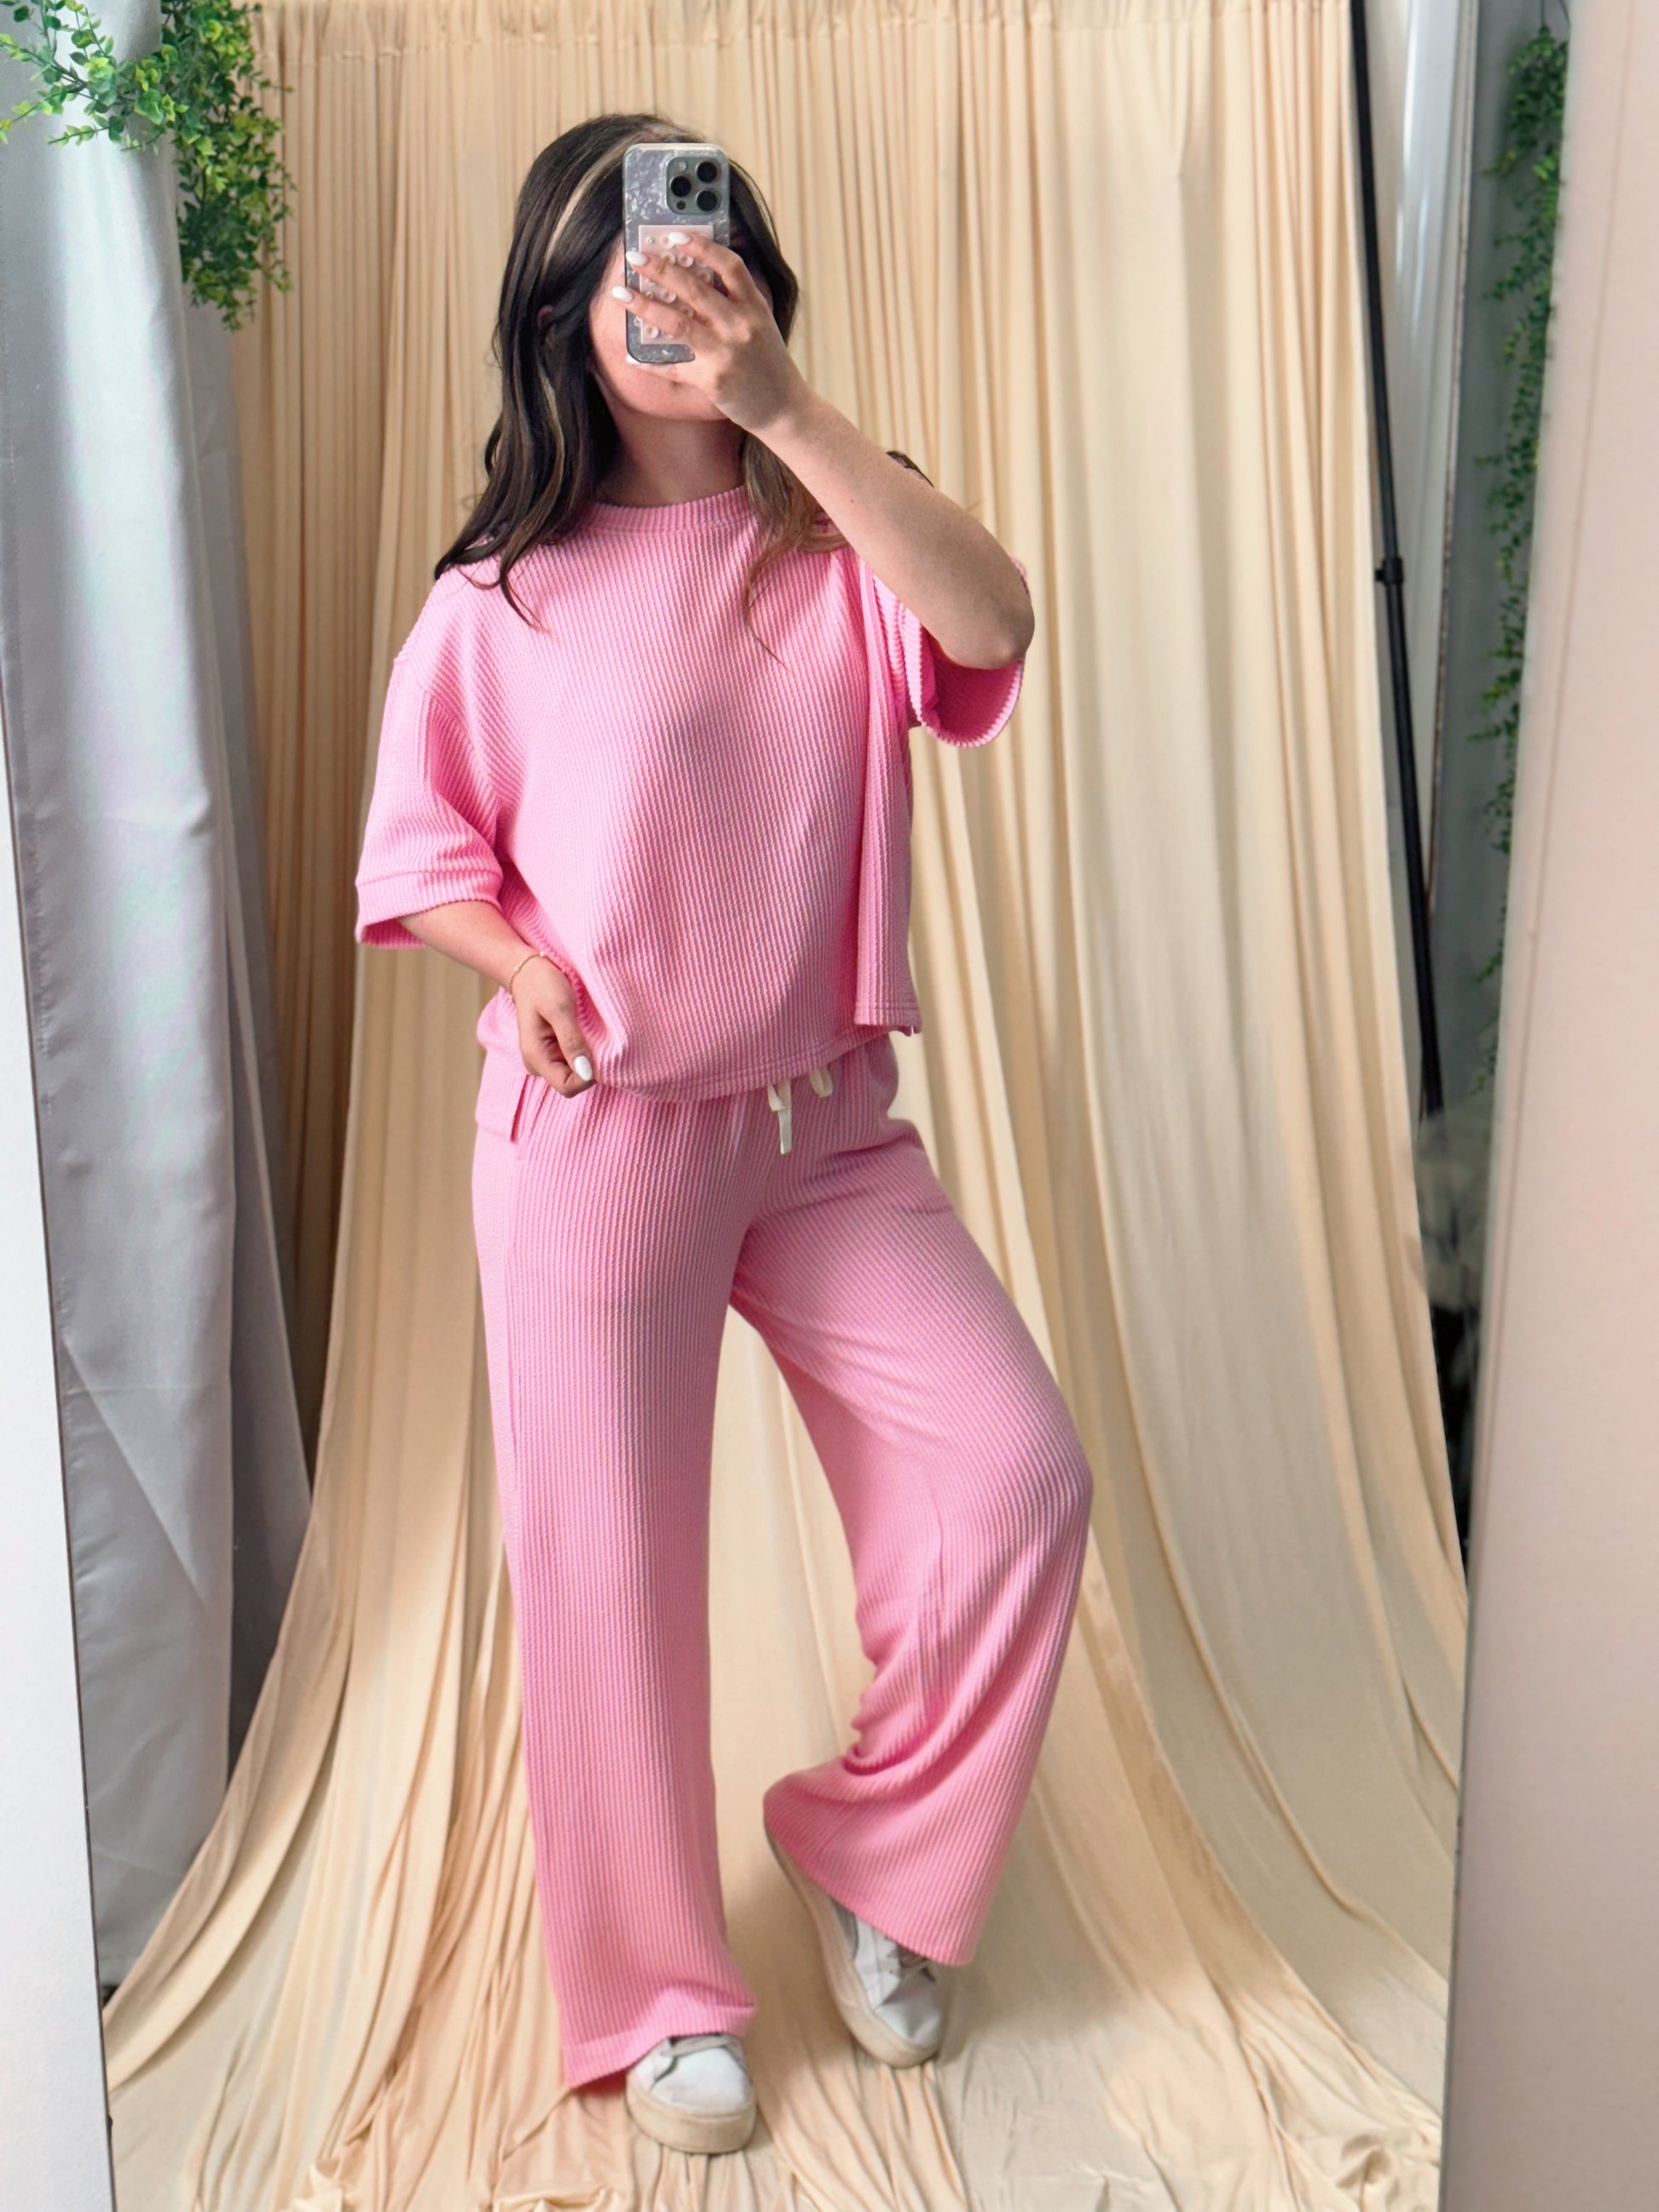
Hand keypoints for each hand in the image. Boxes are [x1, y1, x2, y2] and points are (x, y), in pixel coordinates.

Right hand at [511, 955, 594, 1096]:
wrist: (529, 972)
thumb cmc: (543, 986)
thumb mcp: (559, 1008)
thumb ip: (571, 1040)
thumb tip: (587, 1073)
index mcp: (536, 1057)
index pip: (568, 1088)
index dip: (587, 1077)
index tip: (598, 1052)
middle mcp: (539, 1064)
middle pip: (572, 1083)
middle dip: (588, 1067)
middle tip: (594, 1037)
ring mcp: (546, 1058)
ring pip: (575, 1073)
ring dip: (587, 1058)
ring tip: (589, 1032)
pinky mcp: (553, 1051)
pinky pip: (574, 1061)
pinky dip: (584, 1051)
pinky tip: (586, 1032)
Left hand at [617, 233, 809, 438]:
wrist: (784, 408)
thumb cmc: (768, 363)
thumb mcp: (761, 323)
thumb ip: (737, 301)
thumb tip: (696, 277)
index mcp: (754, 307)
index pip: (729, 266)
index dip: (702, 246)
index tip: (675, 235)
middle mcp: (740, 326)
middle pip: (694, 289)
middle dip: (660, 269)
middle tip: (635, 256)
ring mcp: (725, 353)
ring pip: (677, 323)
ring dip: (644, 306)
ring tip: (621, 295)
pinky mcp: (712, 380)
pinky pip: (674, 368)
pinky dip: (650, 362)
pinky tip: (631, 355)